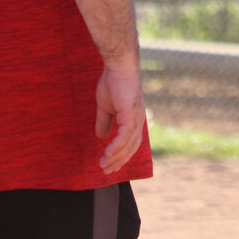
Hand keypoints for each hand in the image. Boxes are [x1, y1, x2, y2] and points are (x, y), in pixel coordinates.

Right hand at [95, 58, 145, 174]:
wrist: (118, 66)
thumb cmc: (112, 82)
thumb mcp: (105, 107)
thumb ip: (104, 122)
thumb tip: (100, 137)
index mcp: (134, 120)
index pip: (130, 144)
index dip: (121, 156)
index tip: (110, 166)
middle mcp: (138, 121)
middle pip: (130, 148)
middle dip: (118, 161)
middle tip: (105, 171)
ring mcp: (136, 117)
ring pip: (128, 145)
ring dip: (115, 157)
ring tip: (103, 165)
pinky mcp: (131, 113)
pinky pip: (125, 135)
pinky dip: (117, 146)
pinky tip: (108, 153)